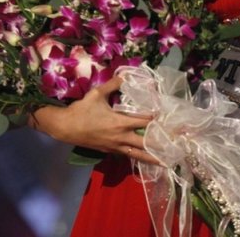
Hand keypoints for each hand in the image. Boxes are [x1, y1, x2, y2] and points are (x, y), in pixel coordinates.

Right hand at [29, 76, 158, 164]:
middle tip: (174, 148)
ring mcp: (115, 146)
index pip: (143, 122)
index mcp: (119, 122)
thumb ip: (113, 84)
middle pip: (144, 144)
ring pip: (136, 154)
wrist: (65, 128)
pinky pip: (126, 155)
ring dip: (150, 158)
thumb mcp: (97, 93)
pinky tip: (143, 159)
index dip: (156, 119)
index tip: (167, 117)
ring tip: (165, 163)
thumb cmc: (81, 110)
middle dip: (159, 145)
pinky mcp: (109, 151)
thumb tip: (126, 75)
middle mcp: (120, 137)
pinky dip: (136, 157)